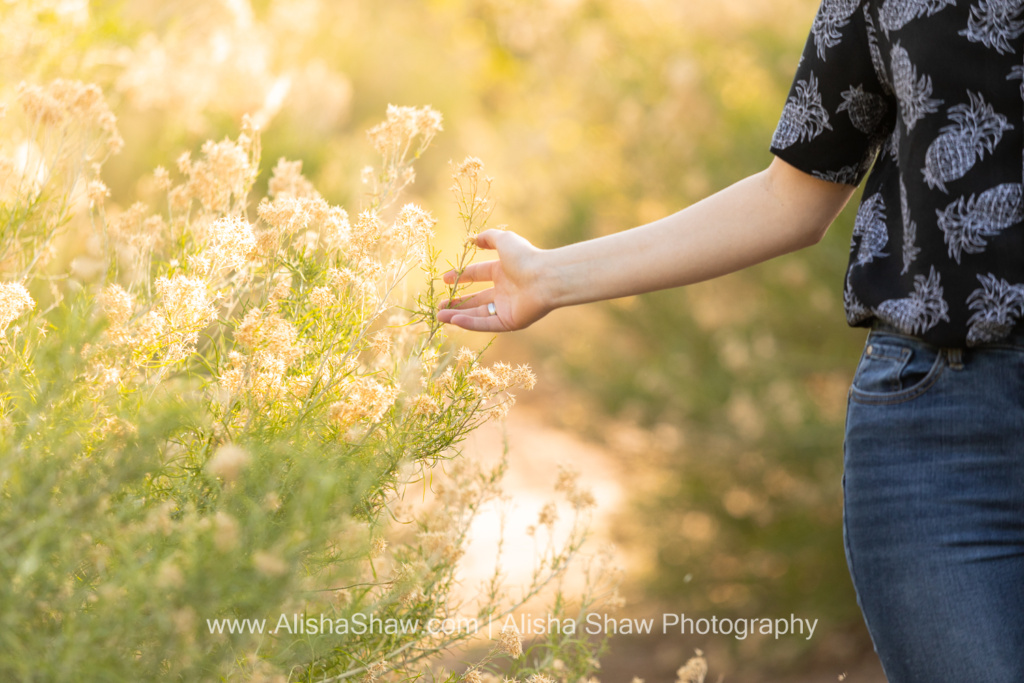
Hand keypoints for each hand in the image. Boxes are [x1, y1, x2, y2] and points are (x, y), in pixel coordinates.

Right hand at [436, 229, 551, 331]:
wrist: (545, 277)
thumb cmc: (526, 257)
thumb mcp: (504, 240)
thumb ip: (488, 238)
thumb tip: (473, 239)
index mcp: (503, 272)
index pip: (478, 275)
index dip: (461, 276)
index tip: (445, 280)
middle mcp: (505, 291)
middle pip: (476, 299)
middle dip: (457, 303)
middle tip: (440, 306)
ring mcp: (507, 308)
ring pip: (478, 314)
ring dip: (458, 316)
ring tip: (439, 317)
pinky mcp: (510, 322)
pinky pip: (486, 324)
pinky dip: (470, 323)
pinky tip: (454, 321)